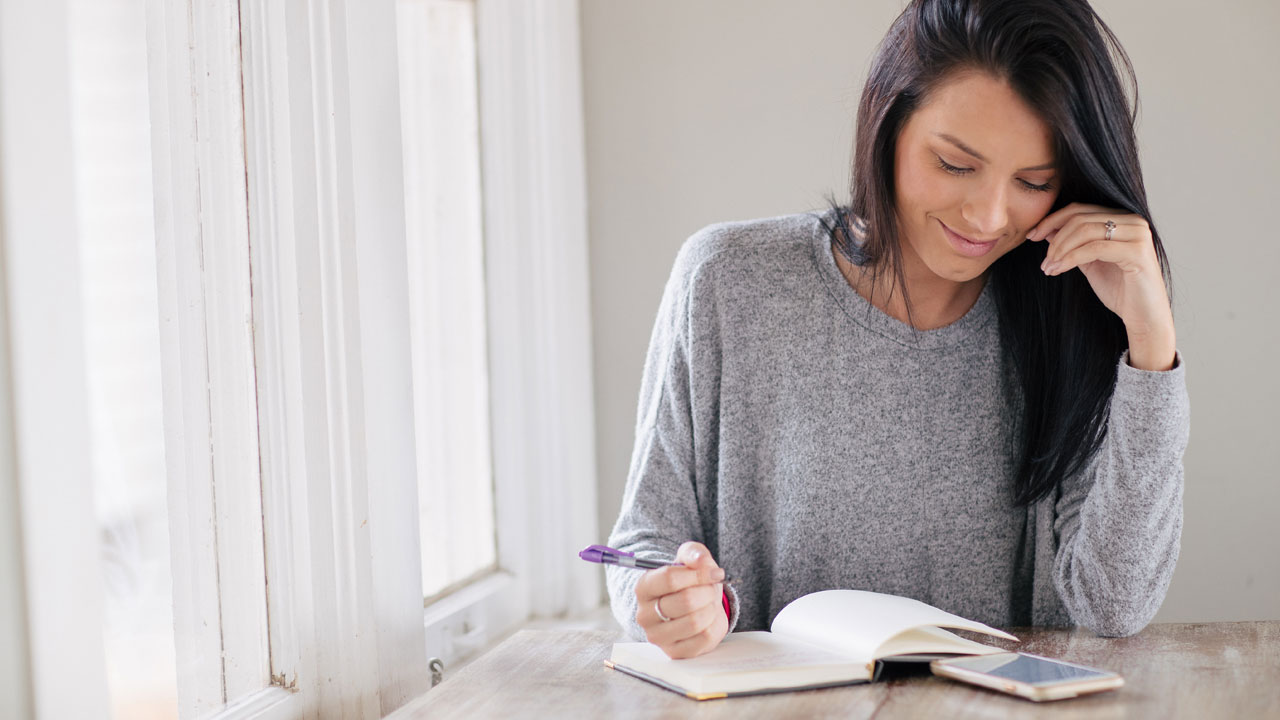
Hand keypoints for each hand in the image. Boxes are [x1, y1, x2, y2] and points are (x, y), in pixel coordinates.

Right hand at [633, 541, 727, 658]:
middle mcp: (644, 614)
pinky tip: (708, 620)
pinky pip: (704, 639)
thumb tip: (700, 560)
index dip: (697, 574)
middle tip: (711, 590)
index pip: (670, 578)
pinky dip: (714, 626)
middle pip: (685, 601)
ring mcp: (657, 636)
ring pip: (695, 621)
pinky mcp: (674, 652)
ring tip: (709, 604)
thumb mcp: (690, 559)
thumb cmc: (689, 581)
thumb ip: (694, 553)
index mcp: (644, 588)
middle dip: (707, 592)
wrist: (694, 606)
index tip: (714, 573)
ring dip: (711, 609)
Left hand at [1027, 202, 1176, 370]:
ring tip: (1048, 267)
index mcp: (1123, 219)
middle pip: (1080, 218)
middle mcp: (1133, 221)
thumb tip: (1047, 230)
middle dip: (1054, 238)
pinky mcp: (1137, 252)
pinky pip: (1094, 248)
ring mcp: (1137, 234)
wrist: (1143, 317)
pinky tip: (1058, 270)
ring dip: (1060, 250)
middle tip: (1043, 259)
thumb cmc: (1120, 290)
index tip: (1031, 236)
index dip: (1052, 220)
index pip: (1080, 209)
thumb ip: (1073, 244)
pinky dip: (1070, 259)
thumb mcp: (1089, 262)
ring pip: (1085, 230)